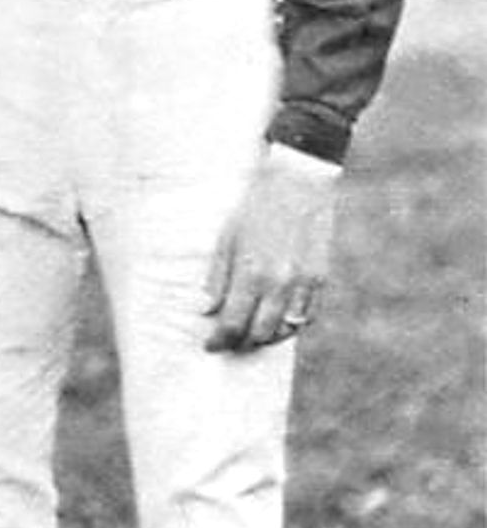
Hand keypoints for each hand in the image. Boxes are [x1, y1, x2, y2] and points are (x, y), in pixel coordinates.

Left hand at [204, 143, 341, 352]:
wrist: (298, 182)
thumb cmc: (255, 206)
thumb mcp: (226, 237)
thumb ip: (217, 278)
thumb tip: (207, 311)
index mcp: (251, 272)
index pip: (232, 323)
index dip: (219, 340)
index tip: (210, 345)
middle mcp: (279, 283)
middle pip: (258, 333)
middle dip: (240, 343)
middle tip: (228, 342)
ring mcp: (304, 283)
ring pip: (284, 331)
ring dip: (265, 338)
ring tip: (250, 336)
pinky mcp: (321, 278)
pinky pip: (306, 317)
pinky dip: (290, 326)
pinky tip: (277, 323)